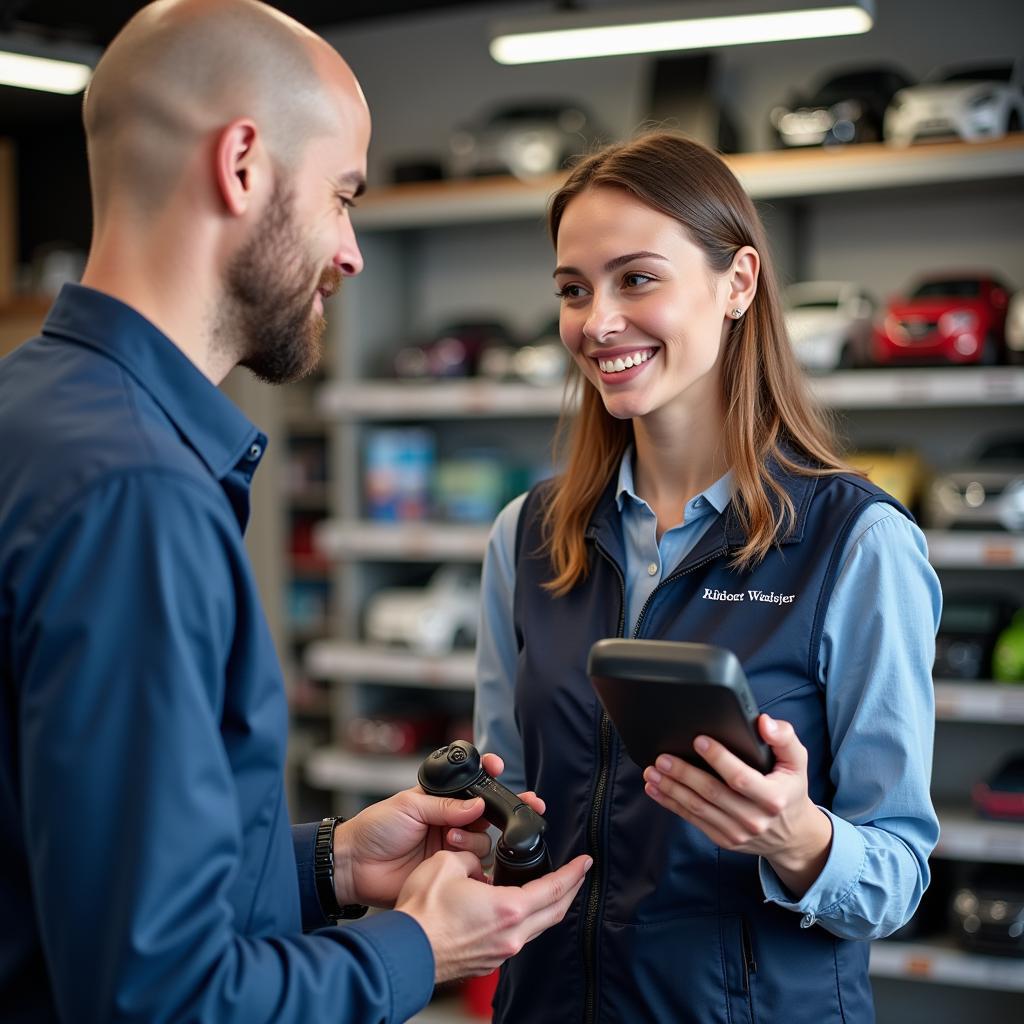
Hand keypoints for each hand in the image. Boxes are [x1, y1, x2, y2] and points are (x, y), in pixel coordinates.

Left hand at [333, 752, 547, 907]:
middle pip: (489, 815)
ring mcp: (451, 848)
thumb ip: (445, 805)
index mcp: (441, 801)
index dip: (489, 776)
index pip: (472, 786)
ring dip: (472, 839)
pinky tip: (462, 862)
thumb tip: (477, 804)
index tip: (499, 767)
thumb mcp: (408, 805)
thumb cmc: (375, 829)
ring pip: (484, 841)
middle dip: (508, 808)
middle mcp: (451, 822)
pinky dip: (474, 865)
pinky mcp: (450, 872)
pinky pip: (476, 868)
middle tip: (527, 804)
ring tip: (449, 840)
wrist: (355, 866)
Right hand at [396, 849, 591, 982]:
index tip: (585, 862)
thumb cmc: (422, 912)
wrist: (403, 952)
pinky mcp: (486, 961)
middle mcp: (511, 935)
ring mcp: (499, 952)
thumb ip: (471, 857)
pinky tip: (516, 909)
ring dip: (548, 907)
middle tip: (579, 874)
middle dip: (570, 890)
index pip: (554, 889)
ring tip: (551, 889)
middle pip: (554, 912)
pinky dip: (526, 920)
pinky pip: (516, 938)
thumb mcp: (448, 863)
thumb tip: (477, 864)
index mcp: (508, 908)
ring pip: (536, 927)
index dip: (572, 873)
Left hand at [642, 714, 832, 897]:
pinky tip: (655, 789)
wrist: (792, 835)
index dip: (718, 758)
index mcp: (773, 797)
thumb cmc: (790, 789)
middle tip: (662, 757)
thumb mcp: (797, 762)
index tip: (698, 740)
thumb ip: (784, 738)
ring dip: (671, 789)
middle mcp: (755, 818)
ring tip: (652, 771)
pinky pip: (693, 820)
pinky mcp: (724, 840)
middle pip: (712, 793)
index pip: (740, 778)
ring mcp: (738, 832)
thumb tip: (764, 722)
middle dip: (684, 773)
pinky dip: (671, 804)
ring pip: (698, 808)